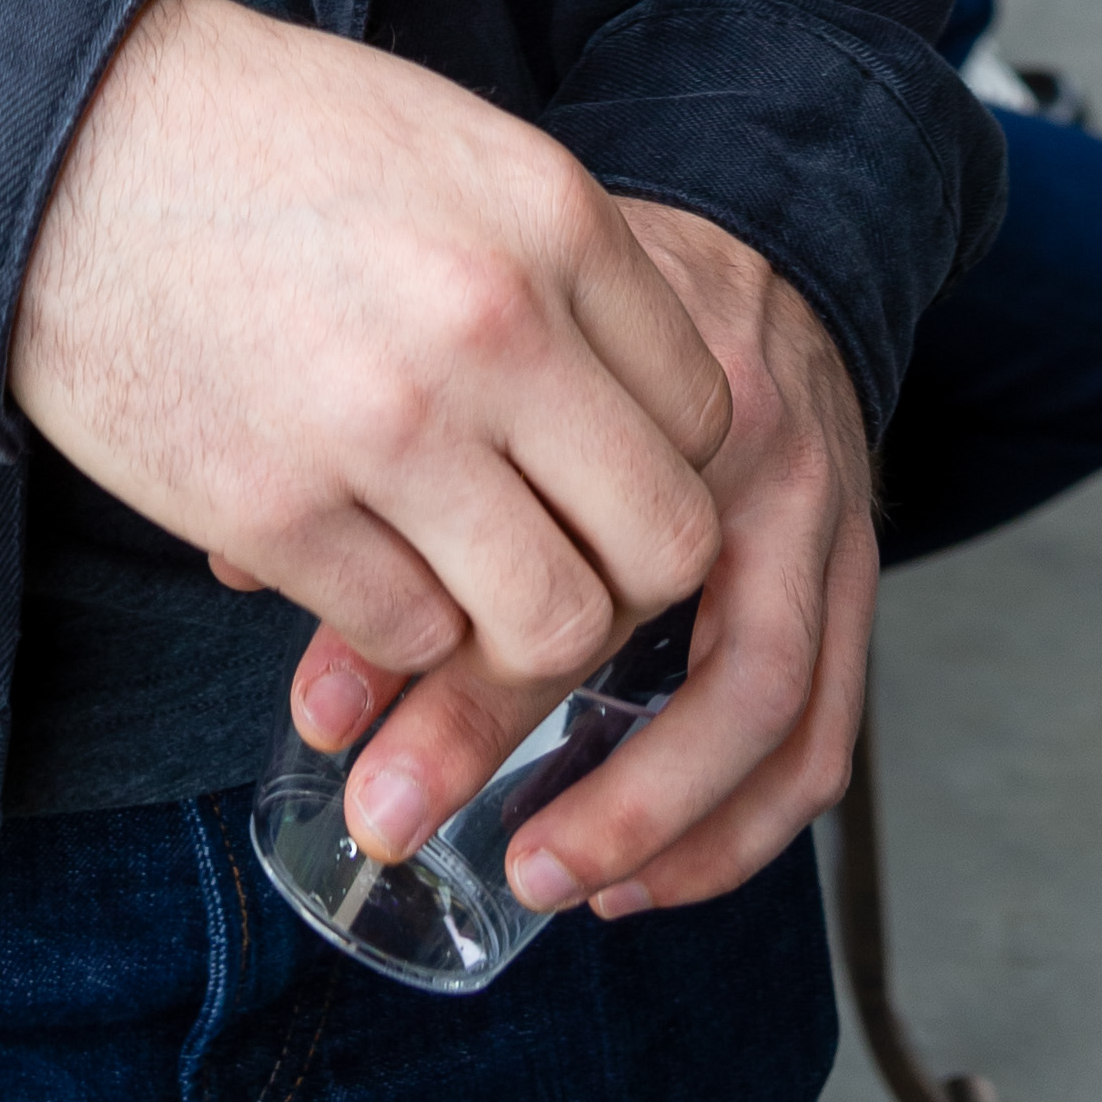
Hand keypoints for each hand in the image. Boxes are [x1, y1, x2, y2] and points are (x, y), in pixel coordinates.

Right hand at [8, 0, 729, 697]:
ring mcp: (386, 426)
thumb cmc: (248, 132)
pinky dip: (391, 628)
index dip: (658, 467)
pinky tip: (349, 564)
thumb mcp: (441, 144)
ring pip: (547, 622)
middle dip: (620, 581)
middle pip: (662, 542)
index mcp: (548, 217)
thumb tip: (622, 411)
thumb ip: (551, 267)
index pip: (705, 415)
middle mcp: (492, 323)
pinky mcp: (277, 509)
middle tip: (555, 568)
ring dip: (511, 633)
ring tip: (457, 592)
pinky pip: (407, 633)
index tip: (597, 479)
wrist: (55, 137)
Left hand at [294, 205, 872, 919]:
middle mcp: (744, 429)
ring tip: (546, 880)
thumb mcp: (480, 316)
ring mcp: (819, 500)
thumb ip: (377, 438)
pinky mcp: (856, 558)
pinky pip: (824, 725)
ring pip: (769, 703)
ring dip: (658, 819)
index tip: (322, 722)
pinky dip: (740, 824)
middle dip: (524, 739)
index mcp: (631, 349)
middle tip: (408, 820)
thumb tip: (245, 561)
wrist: (757, 220)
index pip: (538, 529)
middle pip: (650, 619)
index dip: (424, 641)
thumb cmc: (582, 281)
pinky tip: (644, 878)